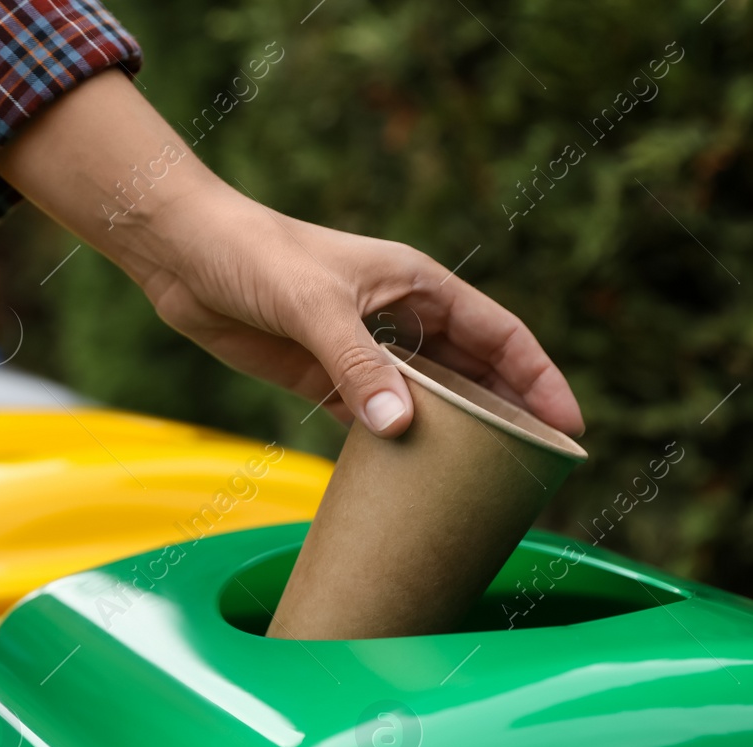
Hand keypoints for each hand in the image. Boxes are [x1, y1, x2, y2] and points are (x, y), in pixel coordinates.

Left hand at [0, 71, 582, 438]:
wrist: (184, 256)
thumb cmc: (254, 255)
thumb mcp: (312, 306)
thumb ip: (357, 365)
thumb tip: (398, 427)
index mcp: (418, 285)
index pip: (500, 335)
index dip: (538, 379)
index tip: (568, 426)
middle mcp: (402, 319)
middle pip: (474, 374)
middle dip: (509, 416)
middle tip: (541, 470)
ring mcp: (364, 351)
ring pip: (429, 400)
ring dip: (456, 437)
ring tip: (488, 485)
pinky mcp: (324, 378)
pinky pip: (376, 419)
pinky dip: (398, 447)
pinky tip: (415, 481)